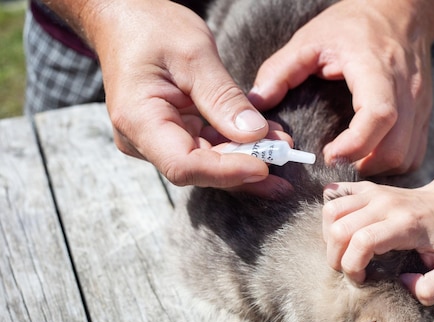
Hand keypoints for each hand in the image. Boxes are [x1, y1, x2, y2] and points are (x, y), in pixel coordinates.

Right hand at [78, 0, 290, 193]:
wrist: (127, 17)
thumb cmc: (152, 27)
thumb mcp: (194, 54)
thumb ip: (223, 97)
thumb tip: (255, 135)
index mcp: (139, 119)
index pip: (184, 165)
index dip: (226, 171)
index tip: (265, 165)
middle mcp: (143, 139)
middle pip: (199, 170)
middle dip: (245, 167)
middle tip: (286, 161)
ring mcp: (157, 140)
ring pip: (207, 163)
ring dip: (246, 158)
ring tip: (283, 150)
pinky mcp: (173, 134)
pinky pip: (208, 147)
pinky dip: (237, 145)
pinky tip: (266, 140)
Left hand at [250, 0, 433, 175]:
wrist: (401, 11)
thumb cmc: (354, 24)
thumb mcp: (311, 38)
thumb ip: (281, 70)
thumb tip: (257, 103)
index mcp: (377, 69)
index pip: (379, 114)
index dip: (356, 144)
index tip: (329, 155)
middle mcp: (406, 90)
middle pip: (396, 147)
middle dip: (364, 166)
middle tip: (335, 161)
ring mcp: (419, 104)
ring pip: (408, 156)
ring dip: (379, 168)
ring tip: (352, 160)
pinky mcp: (424, 113)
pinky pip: (415, 152)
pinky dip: (393, 163)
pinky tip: (370, 155)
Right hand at [322, 171, 433, 304]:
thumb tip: (403, 283)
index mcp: (405, 224)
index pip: (363, 241)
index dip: (353, 266)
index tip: (362, 279)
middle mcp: (385, 204)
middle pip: (340, 229)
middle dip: (337, 257)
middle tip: (350, 269)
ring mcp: (373, 192)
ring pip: (331, 212)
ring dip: (330, 238)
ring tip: (344, 251)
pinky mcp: (365, 187)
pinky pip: (333, 195)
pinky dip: (330, 216)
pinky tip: (342, 229)